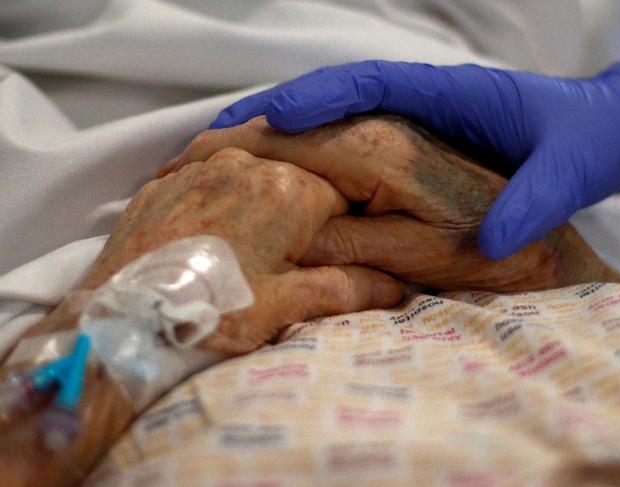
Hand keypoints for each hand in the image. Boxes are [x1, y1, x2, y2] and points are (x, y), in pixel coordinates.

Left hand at [83, 148, 402, 351]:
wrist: (124, 323)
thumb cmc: (213, 314)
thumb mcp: (286, 305)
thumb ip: (345, 288)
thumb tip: (394, 289)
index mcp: (289, 191)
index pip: (338, 196)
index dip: (336, 230)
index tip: (321, 258)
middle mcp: (245, 166)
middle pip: (292, 182)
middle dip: (296, 217)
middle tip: (280, 262)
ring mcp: (198, 170)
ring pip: (247, 178)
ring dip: (254, 206)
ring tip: (242, 251)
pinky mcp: (163, 184)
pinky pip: (203, 182)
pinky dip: (215, 204)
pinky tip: (208, 239)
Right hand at [205, 54, 619, 259]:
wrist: (593, 136)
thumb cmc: (577, 144)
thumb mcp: (567, 172)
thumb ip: (536, 200)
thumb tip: (497, 242)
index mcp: (447, 96)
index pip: (373, 84)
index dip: (322, 96)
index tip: (278, 117)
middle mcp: (415, 104)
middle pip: (330, 98)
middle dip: (272, 115)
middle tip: (213, 141)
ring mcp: (404, 122)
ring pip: (327, 120)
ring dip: (274, 133)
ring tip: (221, 155)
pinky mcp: (402, 145)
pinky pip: (340, 142)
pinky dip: (298, 152)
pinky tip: (270, 175)